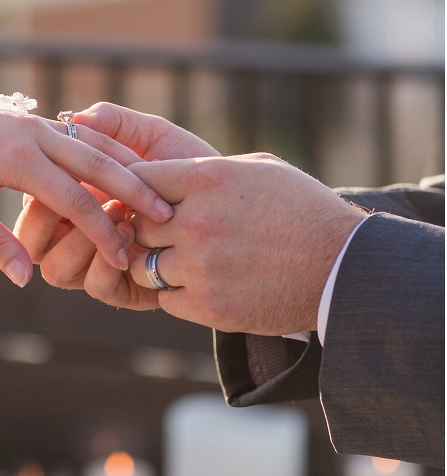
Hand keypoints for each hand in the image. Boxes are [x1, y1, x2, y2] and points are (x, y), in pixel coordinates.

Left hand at [0, 91, 174, 287]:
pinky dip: (110, 153)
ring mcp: (37, 123)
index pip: (71, 198)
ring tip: (160, 194)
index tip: (124, 256)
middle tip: (167, 216)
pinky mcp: (37, 121)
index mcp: (14, 158)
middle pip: (97, 163)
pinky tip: (132, 171)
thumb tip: (26, 278)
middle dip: (134, 191)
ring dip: (129, 169)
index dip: (100, 230)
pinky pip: (82, 137)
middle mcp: (33, 134)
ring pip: (95, 145)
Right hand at [15, 103, 219, 292]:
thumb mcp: (151, 137)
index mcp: (72, 200)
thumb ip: (115, 124)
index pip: (34, 206)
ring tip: (117, 214)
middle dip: (48, 221)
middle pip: (33, 245)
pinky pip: (96, 286)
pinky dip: (105, 261)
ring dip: (79, 242)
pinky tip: (130, 234)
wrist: (238, 198)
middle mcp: (78, 238)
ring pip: (57, 270)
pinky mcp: (127, 289)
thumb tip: (78, 117)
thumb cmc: (190, 163)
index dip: (38, 193)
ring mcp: (99, 265)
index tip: (62, 172)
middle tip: (80, 198)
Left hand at [111, 154, 365, 334]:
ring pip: (142, 266)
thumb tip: (165, 177)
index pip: (137, 178)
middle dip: (145, 229)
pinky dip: (176, 294)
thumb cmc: (303, 209)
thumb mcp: (258, 169)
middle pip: (134, 225)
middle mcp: (196, 222)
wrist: (342, 266)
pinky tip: (200, 285)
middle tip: (161, 234)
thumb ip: (205, 172)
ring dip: (157, 264)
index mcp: (207, 179)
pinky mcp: (208, 306)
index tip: (145, 200)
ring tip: (183, 261)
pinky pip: (165, 299)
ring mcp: (200, 267)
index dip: (136, 190)